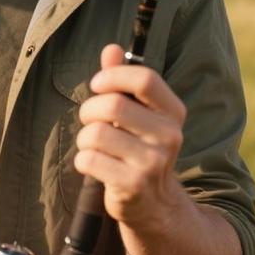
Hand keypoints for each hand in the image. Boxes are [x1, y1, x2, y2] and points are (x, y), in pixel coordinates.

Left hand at [74, 44, 187, 233]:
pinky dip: (82, 160)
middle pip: (113, 104)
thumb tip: (111, 48)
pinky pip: (88, 159)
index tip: (98, 85)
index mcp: (172, 112)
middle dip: (89, 109)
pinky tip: (94, 166)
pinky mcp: (133, 185)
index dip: (112, 76)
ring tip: (93, 146)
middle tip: (89, 119)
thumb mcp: (136, 113)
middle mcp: (169, 136)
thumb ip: (122, 81)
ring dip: (84, 138)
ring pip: (96, 133)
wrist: (154, 205)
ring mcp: (153, 162)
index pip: (145, 78)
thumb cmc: (137, 146)